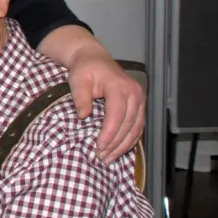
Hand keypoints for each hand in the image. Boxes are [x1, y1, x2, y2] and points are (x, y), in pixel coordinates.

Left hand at [66, 48, 144, 162]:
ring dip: (123, 146)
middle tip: (102, 158)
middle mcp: (134, 93)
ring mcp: (139, 99)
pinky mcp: (139, 105)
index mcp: (120, 87)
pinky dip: (130, 140)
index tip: (98, 147)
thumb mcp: (77, 80)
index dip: (109, 133)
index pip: (117, 115)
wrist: (94, 59)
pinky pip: (138, 126)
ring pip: (136, 128)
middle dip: (115, 144)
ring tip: (109, 159)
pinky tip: (120, 150)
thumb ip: (81, 97)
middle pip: (128, 125)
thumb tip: (83, 116)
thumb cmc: (85, 69)